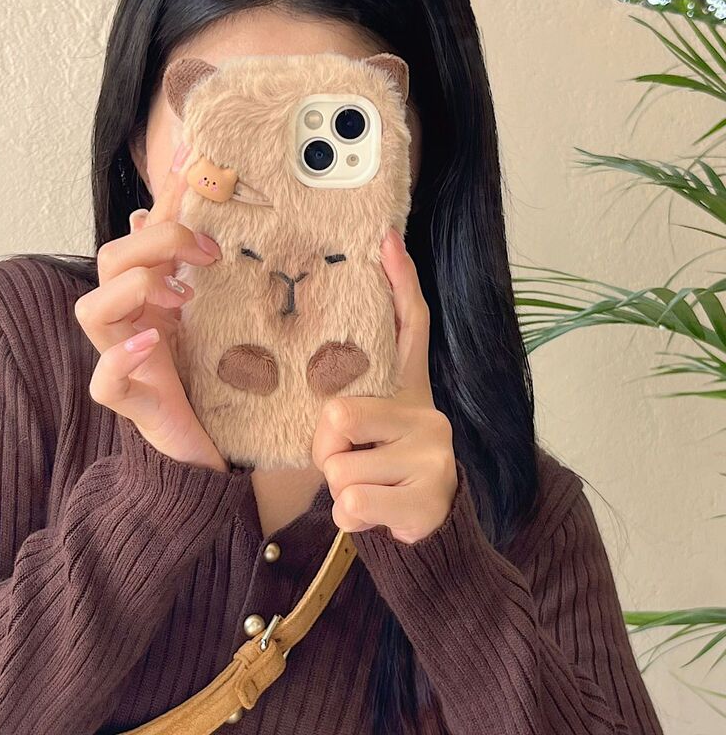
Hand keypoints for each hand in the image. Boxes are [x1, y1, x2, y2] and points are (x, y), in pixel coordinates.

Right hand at [75, 142, 228, 469]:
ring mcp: (124, 358)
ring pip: (91, 310)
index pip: (144, 232)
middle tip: (208, 254)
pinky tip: (152, 342)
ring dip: (134, 290)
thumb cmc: (211, 375)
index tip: (191, 155)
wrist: (210, 442)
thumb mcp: (219, 314)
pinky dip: (120, 360)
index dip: (164, 194)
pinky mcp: (130, 400)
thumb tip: (198, 219)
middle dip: (156, 243)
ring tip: (181, 297)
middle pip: (111, 259)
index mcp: (150, 293)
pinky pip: (103, 381)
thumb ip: (208, 271)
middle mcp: (130, 319)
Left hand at [311, 227, 458, 543]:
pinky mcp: (428, 500)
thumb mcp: (373, 426)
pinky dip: (351, 516)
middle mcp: (430, 414)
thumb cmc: (385, 464)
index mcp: (412, 388)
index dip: (398, 281)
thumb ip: (354, 392)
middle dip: (326, 448)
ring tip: (368, 487)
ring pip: (339, 468)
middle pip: (337, 415)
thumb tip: (350, 345)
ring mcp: (434, 457)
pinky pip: (352, 503)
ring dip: (339, 486)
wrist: (425, 523)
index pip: (410, 325)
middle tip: (351, 458)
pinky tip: (375, 512)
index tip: (385, 237)